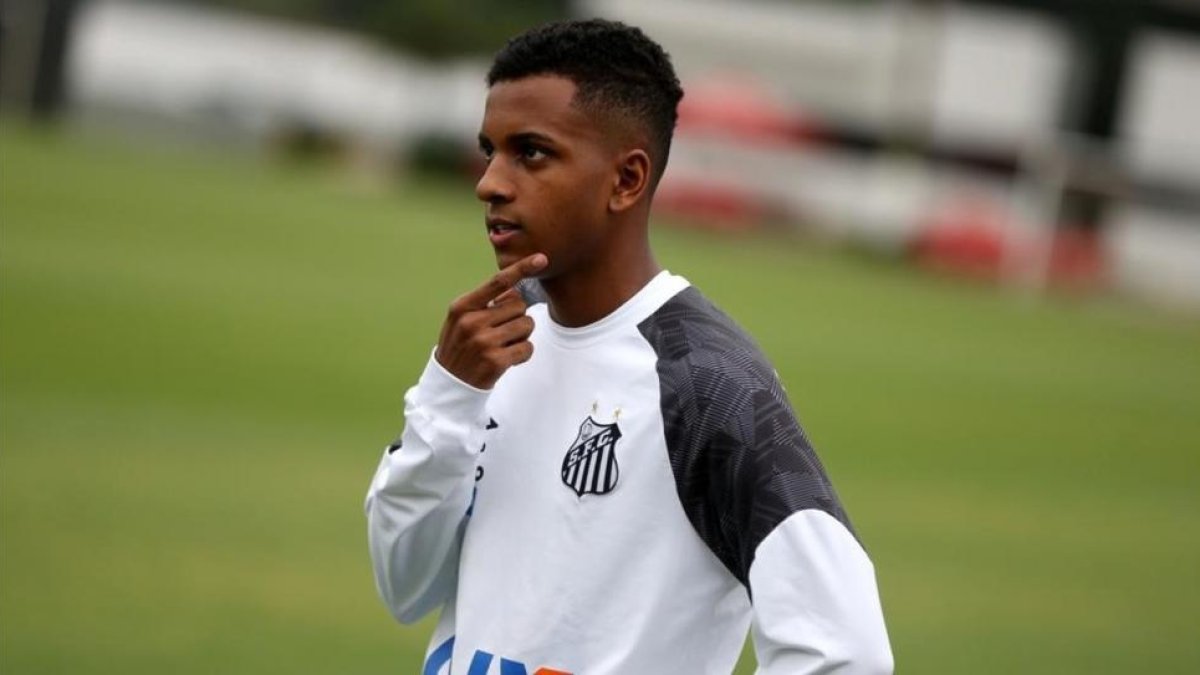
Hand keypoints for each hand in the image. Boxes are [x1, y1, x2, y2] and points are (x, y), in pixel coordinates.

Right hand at [435, 253, 547, 389]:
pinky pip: (527, 348)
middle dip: (517, 316)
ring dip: (522, 335)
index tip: (541, 258)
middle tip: (502, 330)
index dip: (521, 268)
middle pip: (519, 305)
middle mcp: (472, 322)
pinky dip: (523, 353)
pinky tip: (508, 358)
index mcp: (463, 307)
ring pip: (526, 325)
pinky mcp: (496, 361)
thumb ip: (485, 302)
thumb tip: (516, 289)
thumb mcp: (461, 318)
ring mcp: (484, 342)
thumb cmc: (461, 344)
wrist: (449, 382)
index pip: (497, 282)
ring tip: (504, 344)